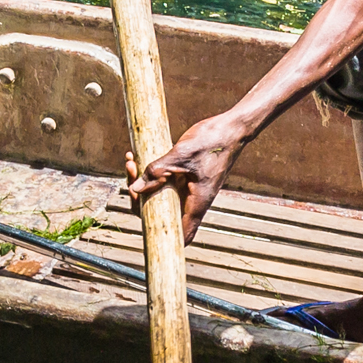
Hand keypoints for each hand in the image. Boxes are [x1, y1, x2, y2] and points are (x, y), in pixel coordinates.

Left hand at [122, 114, 248, 237]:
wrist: (231, 127)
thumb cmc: (213, 141)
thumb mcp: (181, 154)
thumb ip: (157, 171)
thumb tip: (135, 188)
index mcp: (197, 202)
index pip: (181, 234)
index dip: (162, 235)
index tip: (141, 217)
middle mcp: (193, 200)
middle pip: (163, 214)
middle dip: (141, 200)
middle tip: (131, 178)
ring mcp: (189, 189)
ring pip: (160, 197)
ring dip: (143, 184)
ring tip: (132, 162)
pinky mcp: (186, 177)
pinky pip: (164, 182)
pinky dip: (151, 174)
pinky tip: (139, 159)